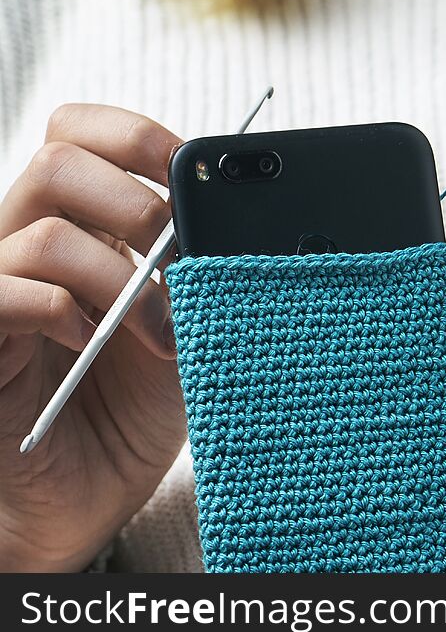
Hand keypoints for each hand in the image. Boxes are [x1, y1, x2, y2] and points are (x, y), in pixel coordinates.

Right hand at [0, 104, 186, 570]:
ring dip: (120, 275)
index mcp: (81, 227)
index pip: (80, 134)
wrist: (88, 496)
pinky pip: (5, 291)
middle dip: (137, 200)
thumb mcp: (186, 332)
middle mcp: (29, 244)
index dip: (135, 135)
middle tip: (177, 254)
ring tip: (156, 332)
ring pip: (46, 230)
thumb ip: (199, 279)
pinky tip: (91, 339)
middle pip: (59, 158)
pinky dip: (62, 309)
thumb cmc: (135, 410)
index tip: (190, 167)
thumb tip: (235, 228)